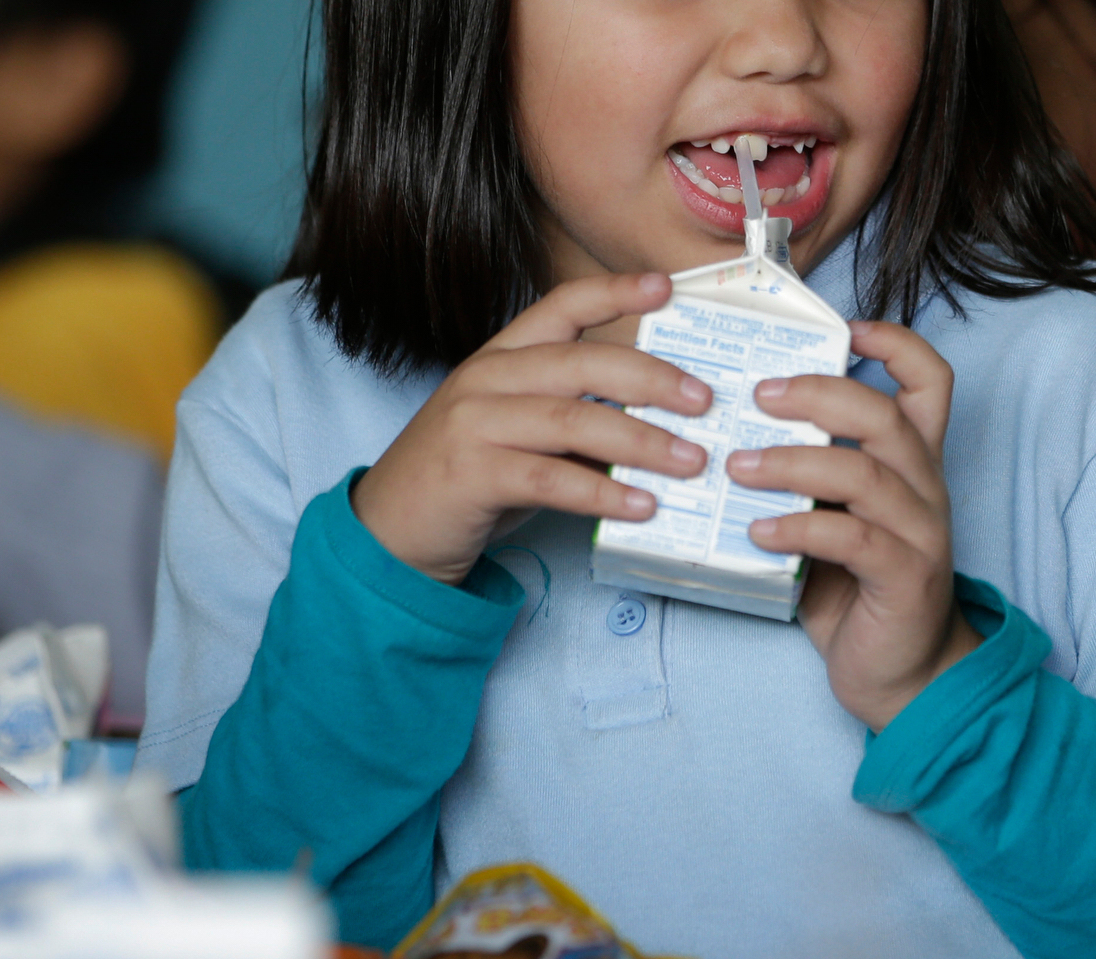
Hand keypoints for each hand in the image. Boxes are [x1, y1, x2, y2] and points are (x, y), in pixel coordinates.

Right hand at [352, 273, 712, 584]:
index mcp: (500, 359)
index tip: (666, 287)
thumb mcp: (521, 436)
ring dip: (641, 442)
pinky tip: (642, 506)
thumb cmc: (468, 481)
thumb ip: (573, 420)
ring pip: (573, 419)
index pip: (560, 308)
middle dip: (651, 379)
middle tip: (704, 401)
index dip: (613, 293)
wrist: (391, 534)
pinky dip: (603, 492)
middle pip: (580, 362)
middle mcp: (485, 380)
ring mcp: (474, 425)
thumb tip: (658, 425)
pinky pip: (551, 478)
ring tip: (691, 462)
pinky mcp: (471, 474)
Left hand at [728, 321, 979, 730]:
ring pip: (865, 473)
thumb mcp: (831, 517)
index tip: (844, 329)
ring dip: (793, 461)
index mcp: (912, 463)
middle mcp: (925, 489)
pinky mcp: (906, 579)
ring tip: (737, 466)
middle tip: (757, 396)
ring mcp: (921, 533)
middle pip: (886, 415)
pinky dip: (800, 527)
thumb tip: (726, 432)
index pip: (931, 381)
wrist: (903, 676)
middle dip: (817, 394)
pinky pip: (853, 539)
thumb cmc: (855, 589)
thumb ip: (805, 476)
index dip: (895, 343)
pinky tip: (757, 531)